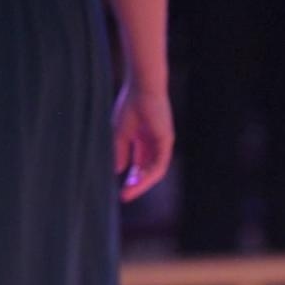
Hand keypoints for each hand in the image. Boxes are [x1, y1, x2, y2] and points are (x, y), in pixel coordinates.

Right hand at [111, 84, 172, 201]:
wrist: (142, 88)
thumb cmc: (130, 105)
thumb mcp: (121, 133)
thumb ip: (120, 151)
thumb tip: (117, 170)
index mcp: (144, 141)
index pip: (140, 166)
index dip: (131, 179)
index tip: (121, 192)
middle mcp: (154, 144)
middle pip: (147, 171)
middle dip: (136, 184)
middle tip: (125, 196)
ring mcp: (162, 143)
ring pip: (154, 171)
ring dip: (142, 183)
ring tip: (129, 191)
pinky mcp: (166, 141)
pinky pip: (159, 163)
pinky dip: (149, 174)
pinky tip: (138, 181)